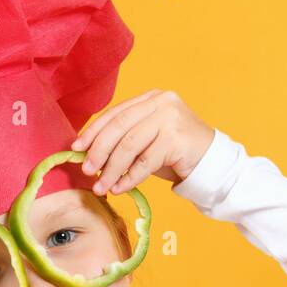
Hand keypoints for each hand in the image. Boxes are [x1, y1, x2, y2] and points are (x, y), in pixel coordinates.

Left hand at [70, 89, 214, 193]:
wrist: (211, 162)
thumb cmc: (175, 153)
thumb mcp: (147, 140)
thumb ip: (124, 140)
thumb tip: (88, 154)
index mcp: (150, 98)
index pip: (115, 113)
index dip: (93, 131)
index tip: (76, 147)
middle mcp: (160, 103)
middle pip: (119, 127)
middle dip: (99, 151)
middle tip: (86, 170)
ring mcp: (170, 119)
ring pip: (130, 146)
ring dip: (111, 169)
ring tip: (101, 186)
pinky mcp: (177, 139)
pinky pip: (145, 162)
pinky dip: (129, 177)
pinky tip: (120, 188)